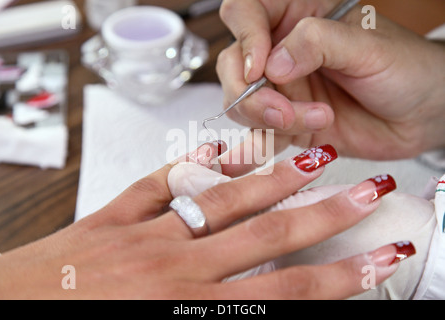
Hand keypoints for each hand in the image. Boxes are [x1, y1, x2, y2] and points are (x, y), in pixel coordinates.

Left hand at [0, 143, 411, 298]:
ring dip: (272, 180)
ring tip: (311, 159)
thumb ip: (216, 319)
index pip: (285, 292)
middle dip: (325, 214)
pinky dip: (191, 165)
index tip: (375, 258)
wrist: (8, 316)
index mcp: (187, 311)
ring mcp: (143, 236)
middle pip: (267, 236)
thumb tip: (261, 307)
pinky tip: (219, 150)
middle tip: (363, 192)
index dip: (339, 277)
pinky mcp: (111, 218)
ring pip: (222, 201)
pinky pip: (157, 184)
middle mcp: (173, 269)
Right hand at [217, 0, 444, 159]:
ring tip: (319, 119)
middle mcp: (282, 52)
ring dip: (268, 120)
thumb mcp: (367, 45)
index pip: (245, 13)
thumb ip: (318, 44)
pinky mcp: (287, 123)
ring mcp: (282, 90)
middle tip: (282, 112)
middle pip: (233, 65)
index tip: (260, 69)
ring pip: (241, 103)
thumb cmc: (405, 67)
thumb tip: (271, 65)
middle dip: (250, 94)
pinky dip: (271, 142)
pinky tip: (309, 136)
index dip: (245, 39)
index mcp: (298, 15)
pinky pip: (260, 133)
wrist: (422, 114)